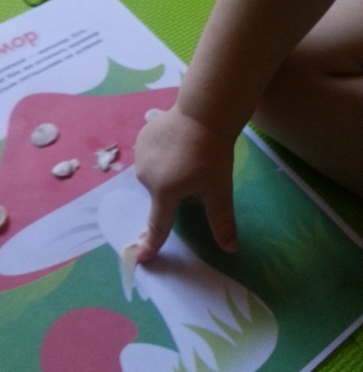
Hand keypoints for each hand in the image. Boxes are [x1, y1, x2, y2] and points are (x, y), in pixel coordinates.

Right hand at [134, 103, 237, 261]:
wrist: (202, 112)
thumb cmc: (213, 153)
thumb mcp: (219, 188)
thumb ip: (221, 220)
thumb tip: (230, 249)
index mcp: (165, 193)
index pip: (158, 226)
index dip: (151, 244)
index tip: (141, 259)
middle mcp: (146, 178)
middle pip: (160, 195)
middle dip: (174, 191)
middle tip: (194, 172)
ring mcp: (140, 157)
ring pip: (154, 175)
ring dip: (166, 173)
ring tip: (186, 154)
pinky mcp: (140, 140)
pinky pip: (149, 157)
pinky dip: (160, 156)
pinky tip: (176, 143)